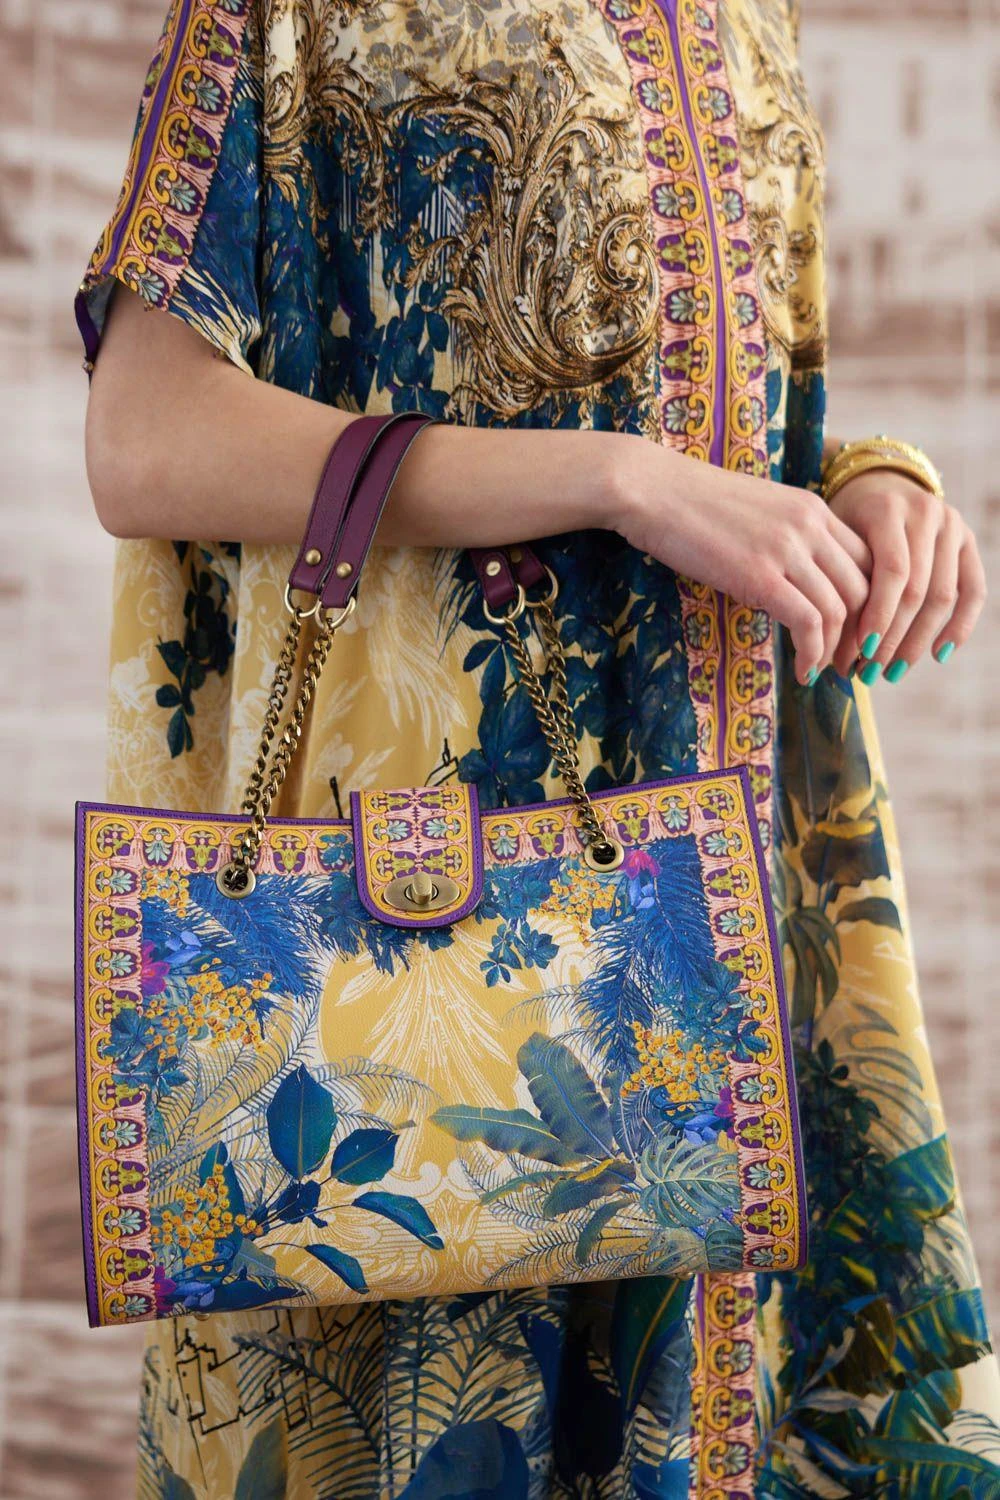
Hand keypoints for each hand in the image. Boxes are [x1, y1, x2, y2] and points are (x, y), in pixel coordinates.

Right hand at [611, 437, 872, 685]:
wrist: (653, 489)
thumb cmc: (691, 503)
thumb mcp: (756, 512)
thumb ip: (785, 539)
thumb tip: (792, 582)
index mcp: (813, 508)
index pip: (868, 560)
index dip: (871, 604)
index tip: (855, 633)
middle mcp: (810, 526)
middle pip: (863, 589)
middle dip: (860, 634)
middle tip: (845, 663)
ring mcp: (787, 550)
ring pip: (839, 610)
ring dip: (835, 651)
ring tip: (821, 672)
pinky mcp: (760, 576)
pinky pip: (807, 623)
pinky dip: (812, 654)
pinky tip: (802, 671)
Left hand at [825, 470, 986, 680]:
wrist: (878, 481)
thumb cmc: (845, 519)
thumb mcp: (835, 535)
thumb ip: (839, 576)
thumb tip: (828, 644)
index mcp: (889, 510)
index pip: (893, 572)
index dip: (880, 616)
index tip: (859, 653)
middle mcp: (927, 514)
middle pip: (918, 589)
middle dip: (893, 637)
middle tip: (871, 672)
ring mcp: (952, 527)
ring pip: (944, 595)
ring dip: (919, 640)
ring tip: (894, 672)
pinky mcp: (968, 542)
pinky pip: (973, 590)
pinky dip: (959, 625)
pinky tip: (938, 655)